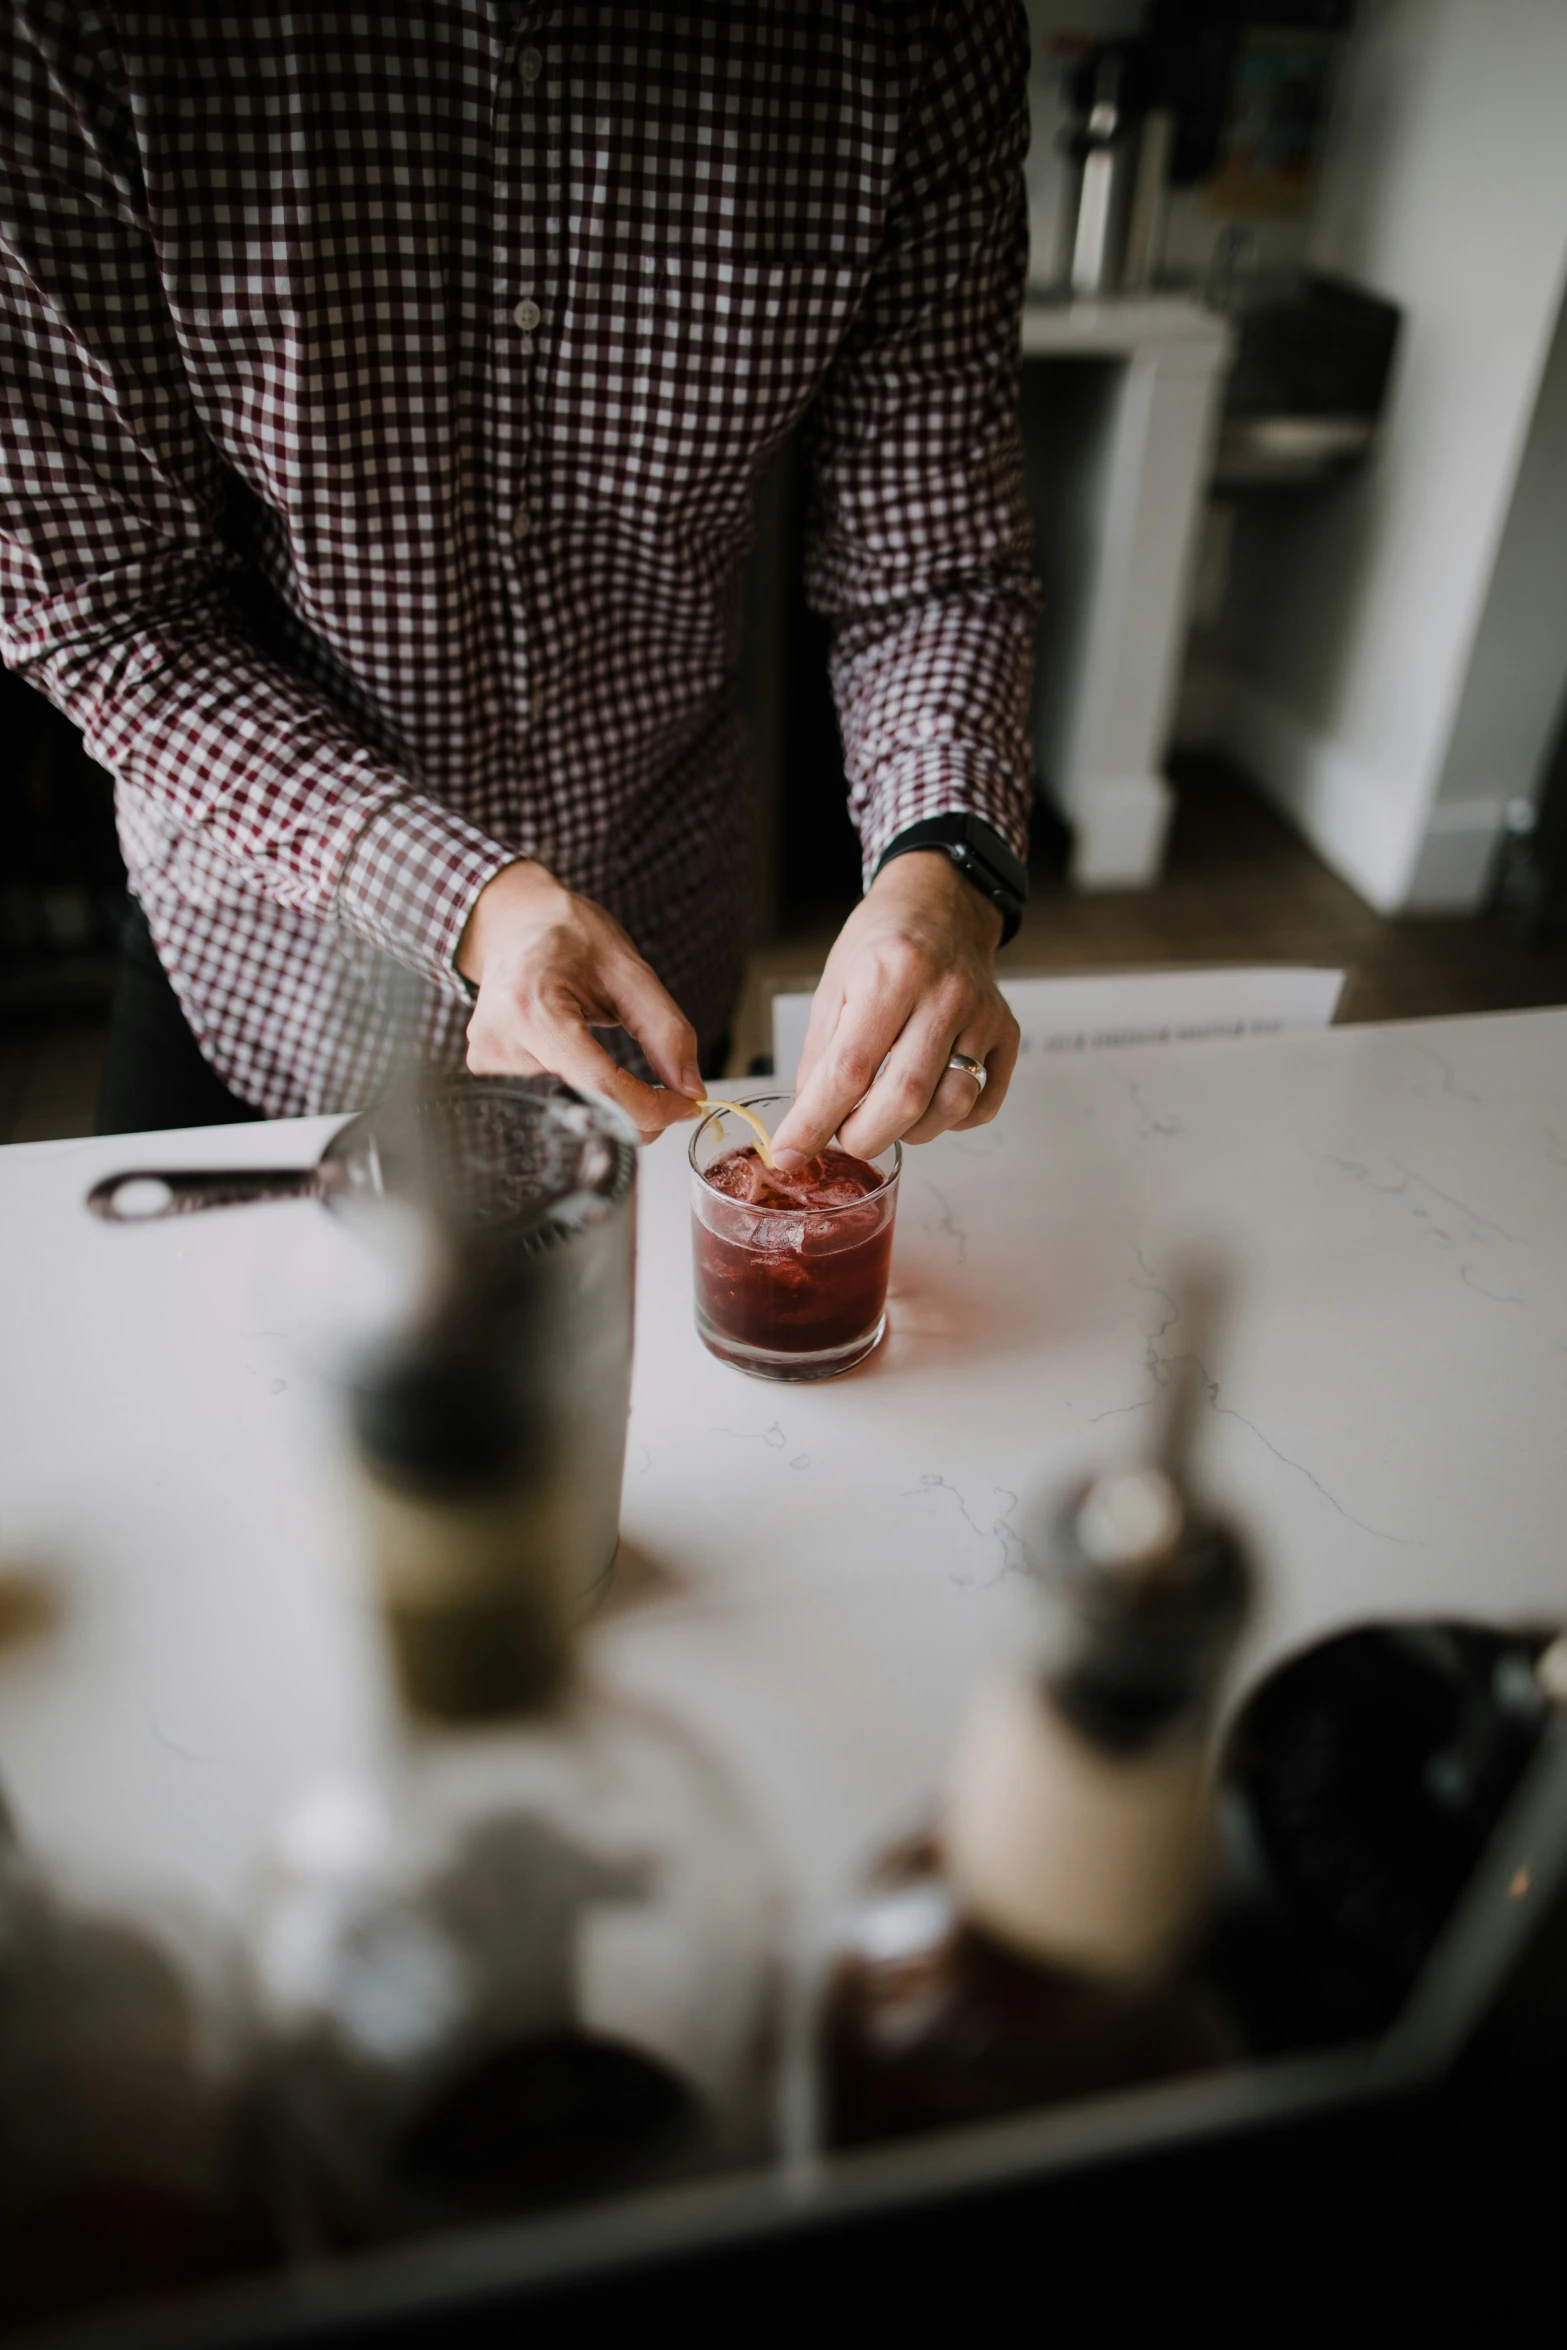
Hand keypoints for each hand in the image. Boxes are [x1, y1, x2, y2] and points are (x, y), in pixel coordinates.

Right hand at [457, 861, 701, 1140]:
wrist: (518, 921)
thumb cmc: (571, 935)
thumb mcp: (630, 971)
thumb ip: (666, 1032)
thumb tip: (690, 1091)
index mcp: (532, 1009)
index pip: (600, 1085)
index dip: (651, 1107)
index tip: (685, 1106)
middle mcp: (498, 1039)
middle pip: (585, 1102)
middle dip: (632, 1104)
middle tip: (660, 1087)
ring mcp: (487, 1056)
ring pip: (570, 1100)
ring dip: (601, 1087)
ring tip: (588, 1030)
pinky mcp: (485, 1065)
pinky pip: (547, 1092)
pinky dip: (574, 1077)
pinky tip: (564, 1040)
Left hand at [771, 850, 1018, 1160]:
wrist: (943, 906)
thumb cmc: (883, 944)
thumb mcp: (835, 986)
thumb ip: (822, 1057)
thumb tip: (808, 1124)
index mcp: (891, 973)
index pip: (849, 1069)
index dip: (815, 1122)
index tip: (790, 1153)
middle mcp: (943, 993)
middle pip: (904, 1097)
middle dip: (863, 1137)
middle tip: (844, 1137)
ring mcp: (982, 1015)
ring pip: (950, 1105)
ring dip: (908, 1132)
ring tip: (884, 1116)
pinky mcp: (1007, 1034)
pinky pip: (983, 1103)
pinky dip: (950, 1122)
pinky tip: (927, 1104)